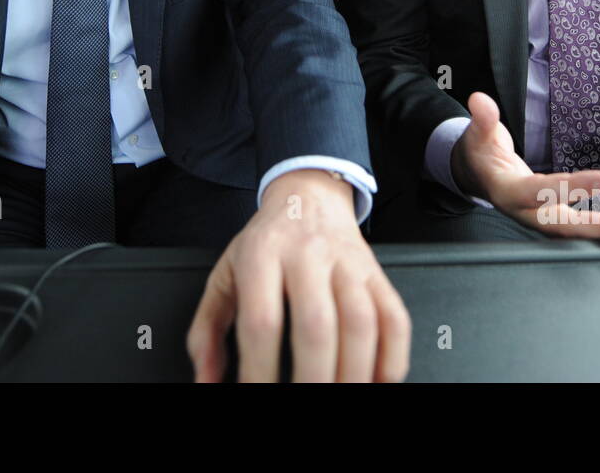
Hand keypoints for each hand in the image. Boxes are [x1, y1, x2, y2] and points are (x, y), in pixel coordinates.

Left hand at [186, 169, 409, 381]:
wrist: (308, 196)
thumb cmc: (266, 243)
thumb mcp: (224, 275)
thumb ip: (206, 331)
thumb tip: (205, 380)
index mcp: (262, 255)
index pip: (262, 320)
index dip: (259, 369)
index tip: (256, 394)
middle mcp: (308, 255)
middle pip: (315, 325)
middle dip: (313, 378)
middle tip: (307, 404)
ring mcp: (349, 263)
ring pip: (361, 322)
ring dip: (354, 372)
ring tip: (344, 397)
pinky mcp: (377, 274)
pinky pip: (395, 318)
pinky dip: (392, 358)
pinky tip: (378, 382)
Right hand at [452, 92, 599, 236]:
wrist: (474, 175)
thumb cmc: (479, 154)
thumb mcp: (476, 135)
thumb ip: (482, 119)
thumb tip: (480, 100)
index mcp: (506, 193)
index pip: (541, 192)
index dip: (573, 188)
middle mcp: (524, 212)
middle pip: (563, 226)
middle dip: (599, 225)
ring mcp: (538, 217)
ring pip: (573, 230)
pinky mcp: (550, 216)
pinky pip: (577, 226)